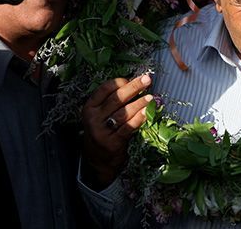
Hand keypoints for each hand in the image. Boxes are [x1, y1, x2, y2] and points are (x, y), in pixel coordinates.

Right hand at [81, 74, 152, 189]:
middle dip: (133, 87)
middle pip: (116, 99)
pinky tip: (148, 112)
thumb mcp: (101, 116)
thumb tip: (136, 84)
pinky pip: (128, 128)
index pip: (104, 89)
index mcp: (89, 107)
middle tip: (147, 79)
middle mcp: (93, 118)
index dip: (120, 82)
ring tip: (151, 97)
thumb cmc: (103, 132)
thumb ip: (113, 102)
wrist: (97, 162)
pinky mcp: (112, 143)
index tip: (133, 78)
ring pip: (124, 113)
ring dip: (139, 103)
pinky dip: (139, 119)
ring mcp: (102, 131)